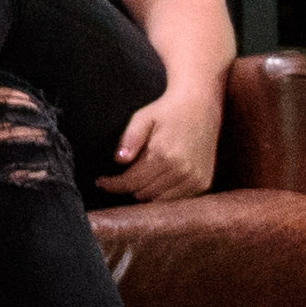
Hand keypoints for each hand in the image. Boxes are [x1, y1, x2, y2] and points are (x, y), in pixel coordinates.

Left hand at [108, 83, 221, 203]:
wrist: (201, 105)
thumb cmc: (167, 111)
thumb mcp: (142, 118)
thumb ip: (129, 139)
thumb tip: (119, 161)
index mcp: (164, 155)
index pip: (131, 182)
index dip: (113, 185)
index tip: (101, 182)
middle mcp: (181, 171)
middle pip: (144, 194)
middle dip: (128, 187)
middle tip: (121, 177)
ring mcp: (195, 179)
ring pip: (160, 201)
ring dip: (146, 193)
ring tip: (140, 178)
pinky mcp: (204, 183)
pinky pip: (177, 200)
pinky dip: (164, 194)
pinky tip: (157, 181)